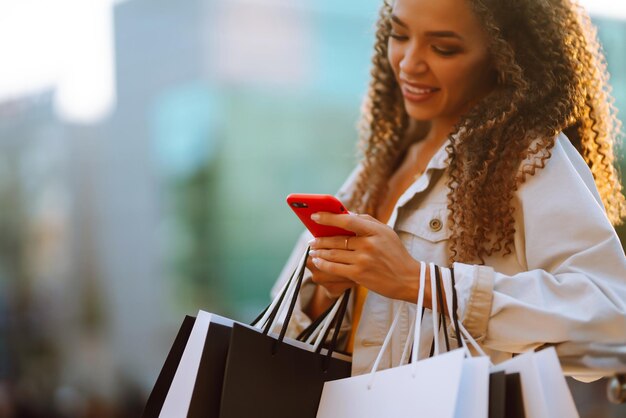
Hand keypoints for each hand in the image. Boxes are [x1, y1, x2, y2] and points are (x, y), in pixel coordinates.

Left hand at [308, 212, 425, 303]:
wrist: (408, 279)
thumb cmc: (395, 254)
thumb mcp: (386, 232)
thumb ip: (367, 221)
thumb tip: (346, 215)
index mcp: (375, 231)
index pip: (347, 220)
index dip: (328, 217)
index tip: (315, 216)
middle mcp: (368, 245)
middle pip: (336, 239)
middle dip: (320, 240)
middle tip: (311, 240)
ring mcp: (363, 260)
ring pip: (333, 254)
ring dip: (319, 252)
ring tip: (313, 251)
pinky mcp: (359, 274)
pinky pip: (334, 268)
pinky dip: (323, 264)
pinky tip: (317, 261)